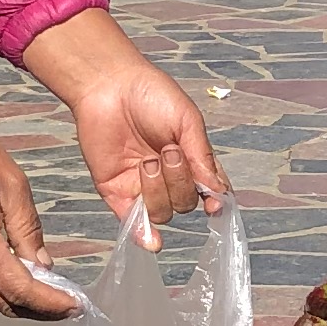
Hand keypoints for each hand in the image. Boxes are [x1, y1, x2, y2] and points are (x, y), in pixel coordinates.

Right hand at [0, 82, 75, 317]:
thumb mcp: (10, 183)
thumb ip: (28, 230)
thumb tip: (44, 266)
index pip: (22, 292)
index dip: (52, 303)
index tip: (77, 306)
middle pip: (4, 304)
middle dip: (39, 309)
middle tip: (68, 303)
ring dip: (18, 298)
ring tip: (48, 289)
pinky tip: (16, 272)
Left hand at [22, 13, 227, 234]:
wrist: (109, 85)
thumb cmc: (151, 95)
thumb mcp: (187, 121)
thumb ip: (202, 156)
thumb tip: (218, 191)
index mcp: (190, 161)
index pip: (210, 190)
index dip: (215, 201)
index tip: (215, 203)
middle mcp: (168, 178)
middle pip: (185, 204)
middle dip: (180, 181)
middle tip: (167, 151)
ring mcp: (141, 187)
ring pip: (162, 213)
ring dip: (158, 190)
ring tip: (146, 161)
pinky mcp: (115, 192)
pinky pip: (132, 222)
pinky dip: (143, 234)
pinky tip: (151, 240)